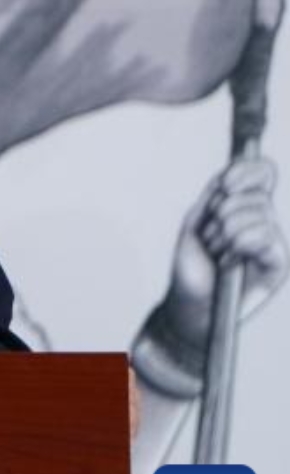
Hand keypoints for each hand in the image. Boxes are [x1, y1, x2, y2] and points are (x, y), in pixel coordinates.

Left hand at [159, 157, 287, 341]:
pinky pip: (264, 236)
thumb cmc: (193, 264)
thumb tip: (232, 170)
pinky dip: (240, 245)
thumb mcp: (197, 221)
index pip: (263, 172)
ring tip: (218, 253)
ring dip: (225, 234)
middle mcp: (265, 219)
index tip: (224, 184)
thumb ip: (215, 194)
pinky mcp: (279, 261)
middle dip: (221, 214)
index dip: (246, 171)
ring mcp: (274, 240)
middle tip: (211, 239)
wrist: (192, 303)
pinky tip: (231, 262)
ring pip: (257, 213)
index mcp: (246, 205)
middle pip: (254, 193)